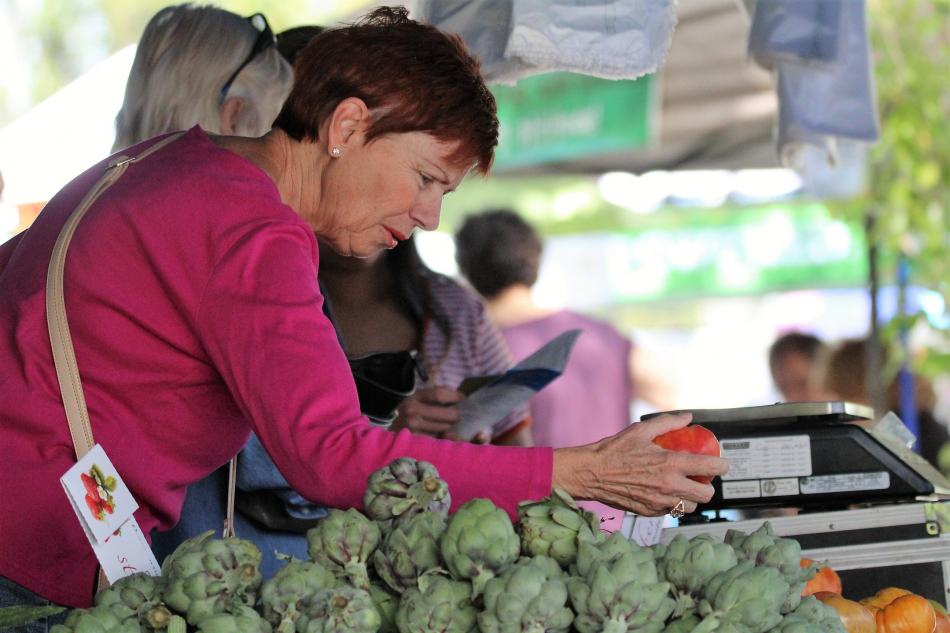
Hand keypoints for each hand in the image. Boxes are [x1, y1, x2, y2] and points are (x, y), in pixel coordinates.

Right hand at [391, 387, 463, 437]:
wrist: (391, 425)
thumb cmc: (411, 409)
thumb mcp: (420, 397)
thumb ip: (438, 396)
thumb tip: (462, 398)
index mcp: (415, 397)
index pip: (439, 394)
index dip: (455, 396)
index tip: (462, 398)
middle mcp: (412, 410)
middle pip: (447, 413)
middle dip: (455, 415)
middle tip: (454, 416)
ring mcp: (413, 426)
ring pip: (445, 427)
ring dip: (449, 427)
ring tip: (444, 424)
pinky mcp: (415, 440)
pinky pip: (438, 439)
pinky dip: (442, 437)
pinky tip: (438, 434)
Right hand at [551, 413, 729, 516]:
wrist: (592, 473)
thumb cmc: (614, 451)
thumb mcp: (641, 430)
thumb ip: (668, 423)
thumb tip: (687, 418)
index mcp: (670, 464)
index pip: (709, 467)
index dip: (722, 465)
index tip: (723, 464)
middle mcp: (669, 485)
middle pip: (706, 494)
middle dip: (709, 486)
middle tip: (703, 478)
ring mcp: (660, 501)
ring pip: (691, 506)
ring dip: (692, 497)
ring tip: (684, 486)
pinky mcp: (650, 512)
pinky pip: (672, 511)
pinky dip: (674, 503)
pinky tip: (666, 492)